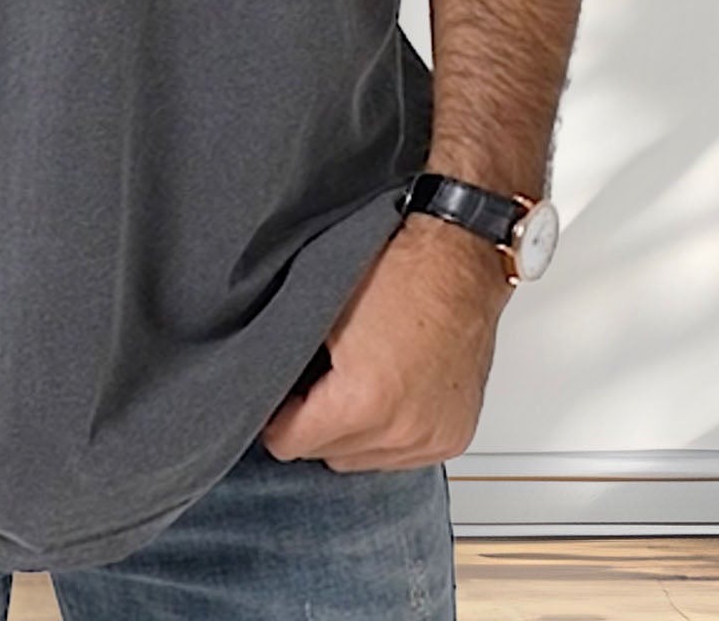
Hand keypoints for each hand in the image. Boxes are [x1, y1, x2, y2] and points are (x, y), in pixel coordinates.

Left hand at [258, 209, 514, 469]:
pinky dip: (388, 432)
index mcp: (363, 400)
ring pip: (363, 460)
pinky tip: (386, 393)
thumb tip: (259, 383)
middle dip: (314, 423)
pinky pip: (402, 455)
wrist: (459, 259)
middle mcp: (401, 430)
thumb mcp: (321, 307)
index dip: (275, 417)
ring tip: (353, 382)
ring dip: (352, 432)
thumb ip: (286, 357)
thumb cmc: (397, 270)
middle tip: (315, 382)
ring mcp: (431, 437)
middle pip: (326, 454)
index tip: (277, 398)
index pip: (290, 444)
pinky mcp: (452, 436)